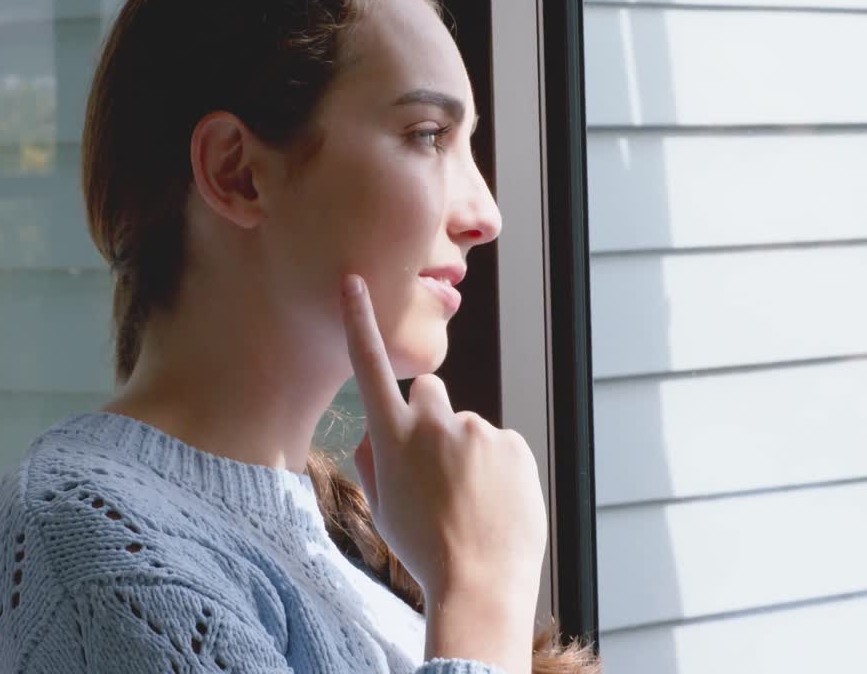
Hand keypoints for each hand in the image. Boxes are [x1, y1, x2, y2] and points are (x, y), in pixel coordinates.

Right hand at [341, 274, 545, 671]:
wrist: (478, 584)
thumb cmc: (423, 549)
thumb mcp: (382, 507)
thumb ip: (373, 460)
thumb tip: (375, 434)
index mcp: (391, 439)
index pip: (371, 367)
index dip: (360, 323)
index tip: (353, 281)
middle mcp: (434, 424)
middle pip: (430, 392)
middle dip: (431, 416)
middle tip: (438, 466)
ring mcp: (477, 431)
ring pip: (468, 427)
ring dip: (468, 452)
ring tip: (471, 502)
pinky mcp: (513, 443)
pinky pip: (500, 445)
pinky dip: (498, 467)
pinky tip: (494, 503)